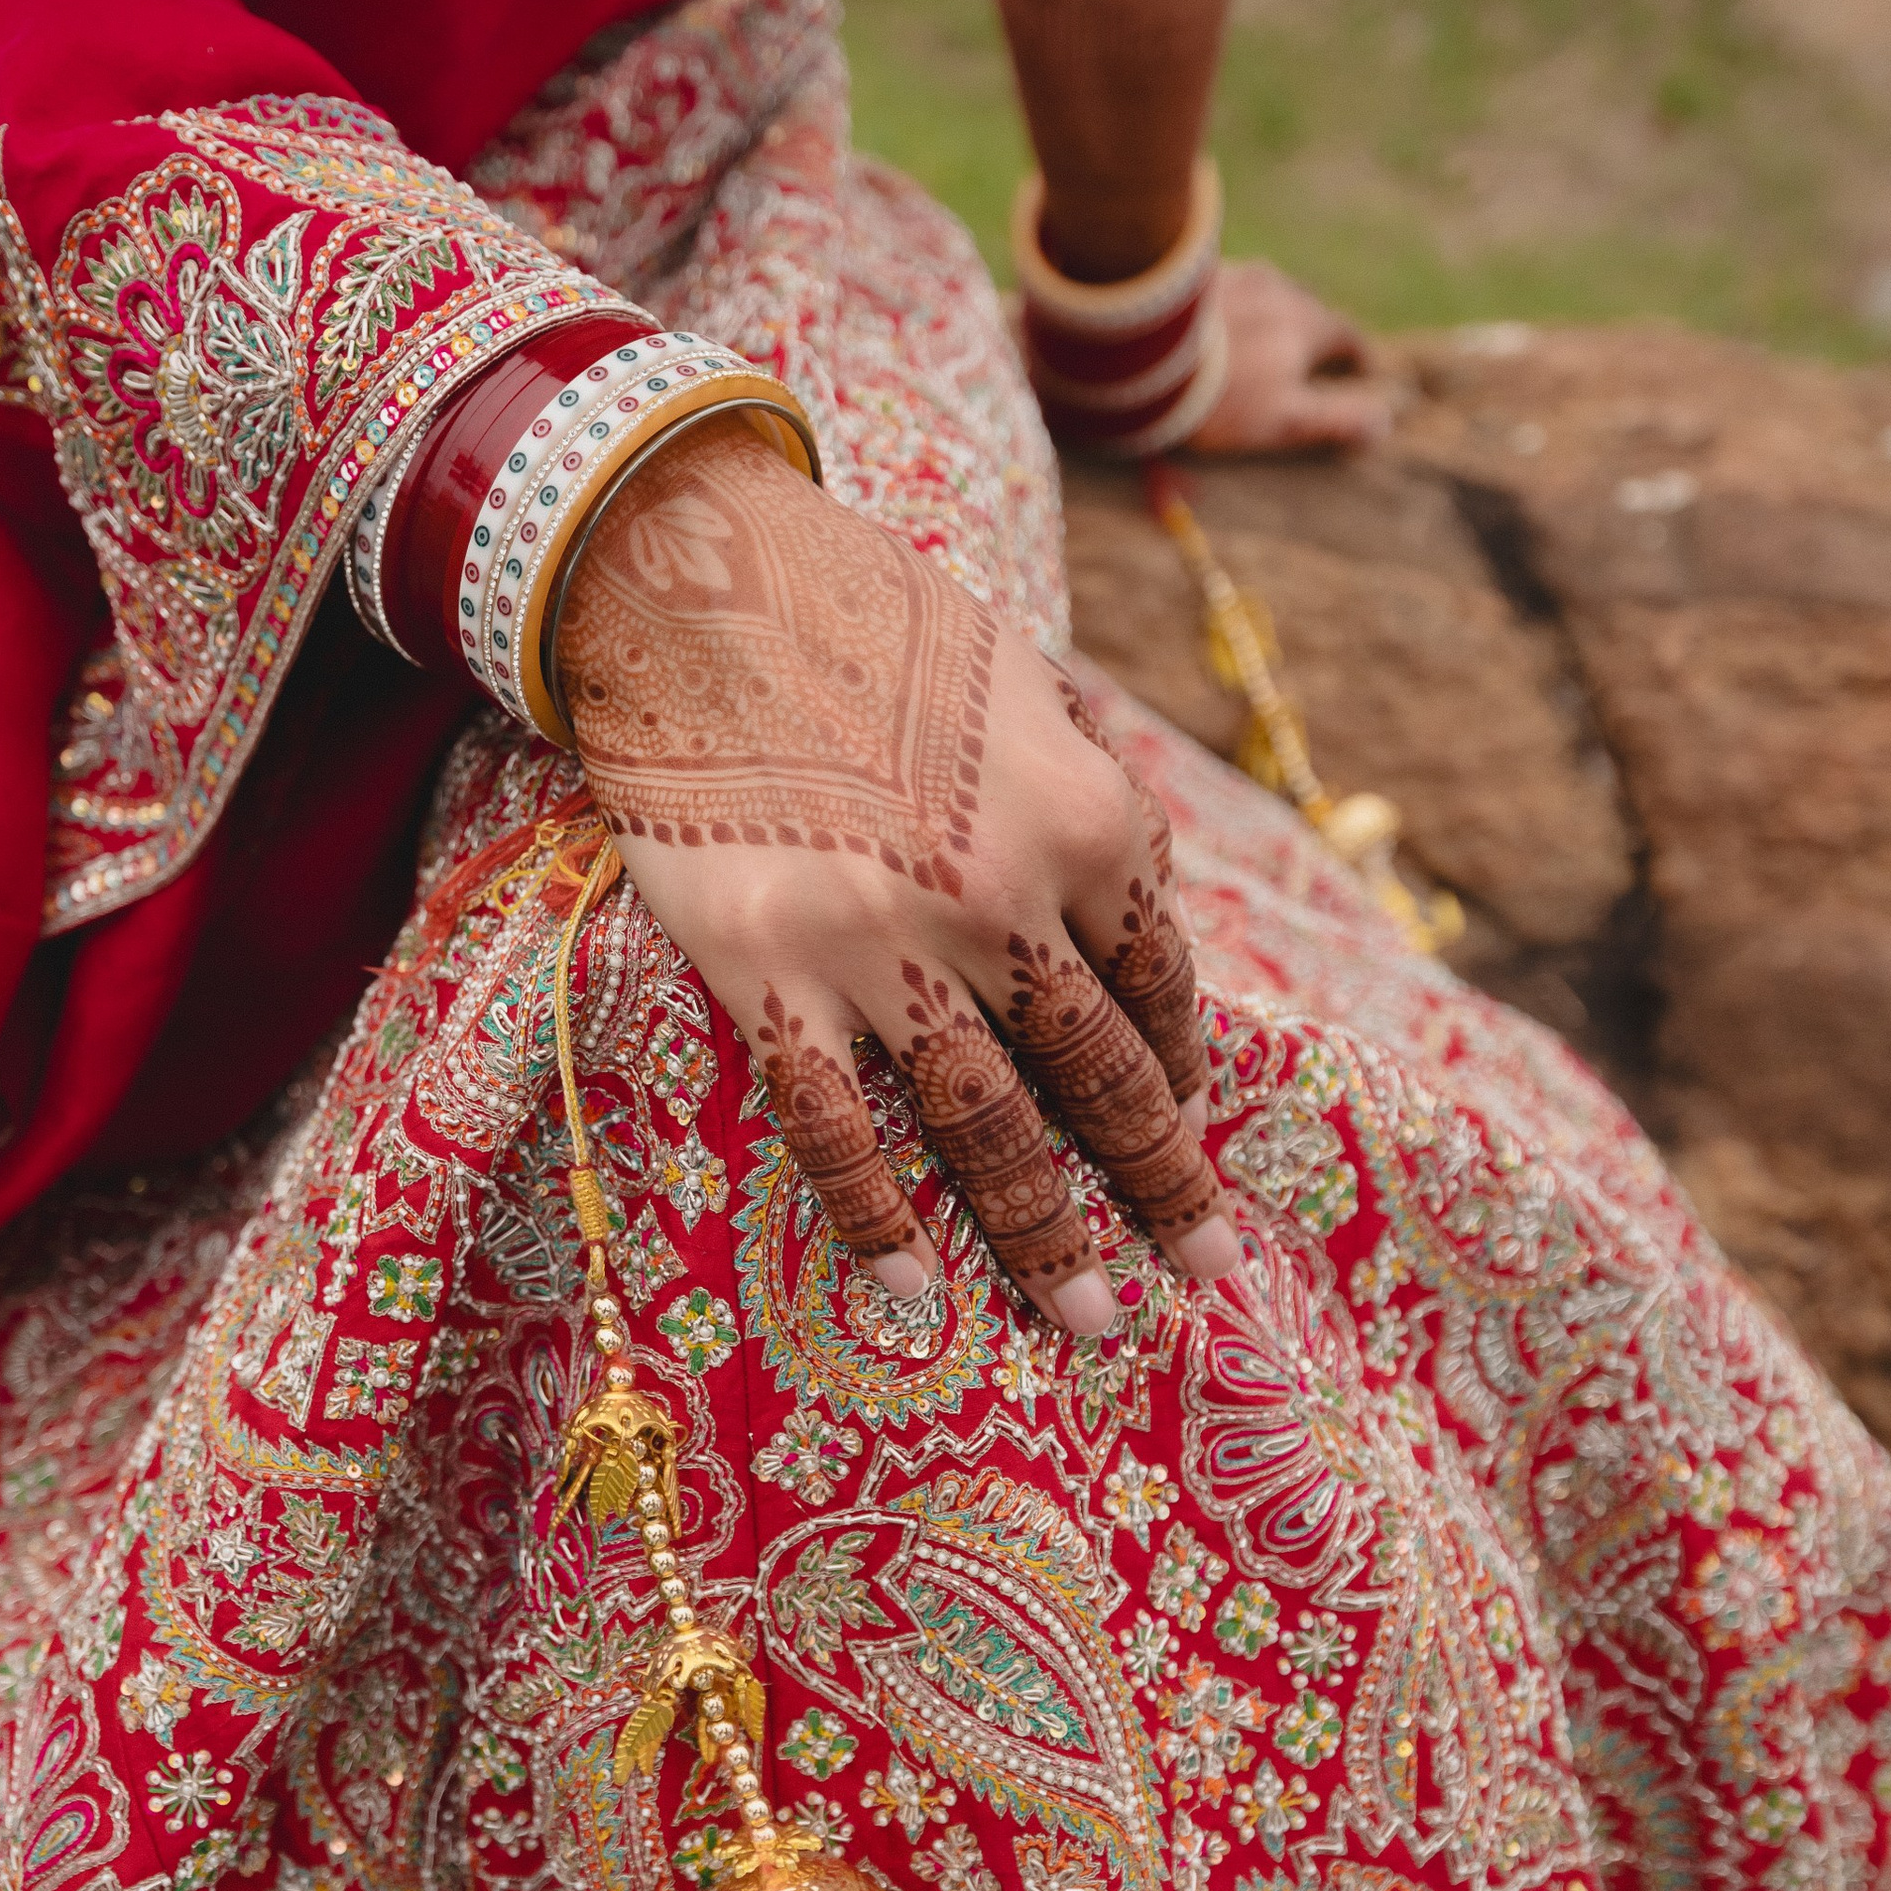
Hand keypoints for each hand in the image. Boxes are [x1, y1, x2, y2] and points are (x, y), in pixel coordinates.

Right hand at [555, 422, 1239, 1335]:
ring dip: (1047, 1237)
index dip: (1178, 1068)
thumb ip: (1084, 796)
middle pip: (1098, 1077)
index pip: (1155, 983)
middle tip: (1203, 1269)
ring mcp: (878, 944)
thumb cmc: (863, 611)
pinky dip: (875, 1213)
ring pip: (985, 1129)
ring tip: (1093, 1318)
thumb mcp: (1022, 680)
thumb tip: (1133, 908)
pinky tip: (910, 1282)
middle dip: (1161, 1185)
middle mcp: (999, 895)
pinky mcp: (765, 972)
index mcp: (1085, 815)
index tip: (1186, 1126)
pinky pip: (835, 1126)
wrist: (687, 573)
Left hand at [1198, 260, 1390, 455]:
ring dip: (1272, 310)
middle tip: (1311, 352)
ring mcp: (1234, 277)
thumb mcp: (1286, 419)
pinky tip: (1216, 321)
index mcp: (1307, 323)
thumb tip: (1383, 423)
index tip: (1363, 369)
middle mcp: (1277, 289)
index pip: (1347, 335)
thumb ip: (1335, 418)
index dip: (1358, 356)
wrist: (1139, 356)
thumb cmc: (1220, 396)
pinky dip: (1231, 305)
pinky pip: (1224, 289)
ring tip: (1263, 332)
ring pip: (1266, 291)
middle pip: (1308, 308)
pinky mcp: (1193, 278)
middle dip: (1314, 329)